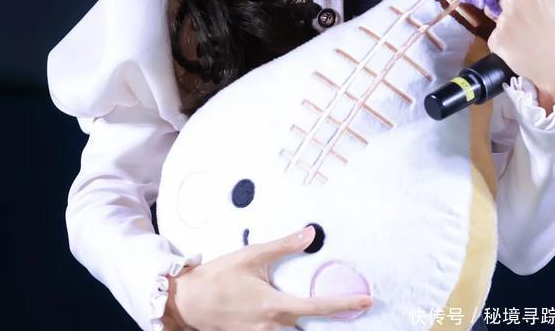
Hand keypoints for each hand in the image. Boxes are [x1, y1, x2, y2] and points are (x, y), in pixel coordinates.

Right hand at [165, 224, 372, 330]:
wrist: (188, 302)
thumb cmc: (219, 276)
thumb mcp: (252, 256)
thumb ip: (284, 246)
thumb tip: (311, 233)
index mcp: (275, 306)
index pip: (318, 308)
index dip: (345, 305)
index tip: (367, 302)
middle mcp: (271, 327)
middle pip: (308, 328)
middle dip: (329, 321)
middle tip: (350, 308)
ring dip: (305, 324)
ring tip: (321, 313)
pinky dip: (285, 326)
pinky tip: (287, 316)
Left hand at [464, 0, 554, 103]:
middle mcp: (511, 3)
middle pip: (506, 2)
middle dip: (516, 12)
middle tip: (535, 28)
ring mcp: (501, 23)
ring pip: (502, 22)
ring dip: (513, 29)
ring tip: (532, 43)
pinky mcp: (495, 42)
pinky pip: (498, 39)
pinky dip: (507, 45)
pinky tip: (522, 53)